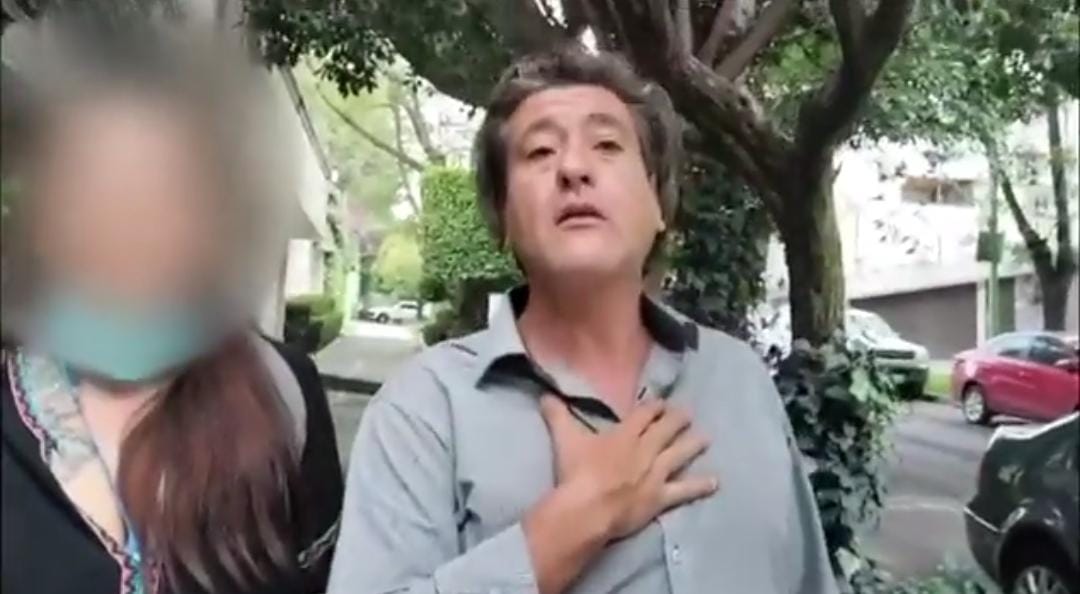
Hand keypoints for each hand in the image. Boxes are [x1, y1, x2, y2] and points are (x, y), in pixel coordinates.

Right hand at [539, 394, 717, 540]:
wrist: (588, 507)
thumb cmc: (576, 472)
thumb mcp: (564, 439)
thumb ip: (557, 415)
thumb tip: (544, 394)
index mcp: (624, 434)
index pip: (644, 415)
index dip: (654, 407)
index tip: (662, 403)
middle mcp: (645, 450)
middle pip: (665, 430)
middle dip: (677, 420)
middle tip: (688, 413)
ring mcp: (655, 474)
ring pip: (679, 454)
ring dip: (693, 445)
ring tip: (706, 437)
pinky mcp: (660, 497)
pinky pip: (684, 491)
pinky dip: (700, 486)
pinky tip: (715, 482)